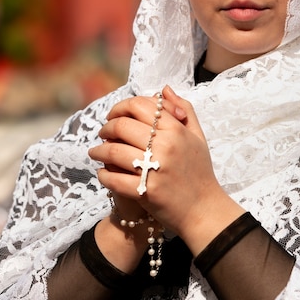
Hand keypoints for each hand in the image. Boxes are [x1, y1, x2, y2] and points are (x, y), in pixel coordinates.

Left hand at [89, 86, 239, 252]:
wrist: (203, 209)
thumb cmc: (199, 171)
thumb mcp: (197, 136)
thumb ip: (183, 109)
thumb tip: (164, 89)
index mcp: (176, 129)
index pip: (139, 106)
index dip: (120, 107)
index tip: (114, 116)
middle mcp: (165, 145)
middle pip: (122, 126)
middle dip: (106, 128)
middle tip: (103, 133)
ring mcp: (155, 169)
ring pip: (113, 151)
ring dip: (98, 150)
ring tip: (96, 152)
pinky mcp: (146, 191)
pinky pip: (114, 178)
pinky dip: (103, 175)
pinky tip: (102, 173)